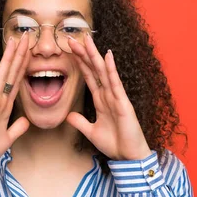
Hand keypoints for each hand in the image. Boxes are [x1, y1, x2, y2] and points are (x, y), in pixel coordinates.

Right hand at [0, 32, 30, 179]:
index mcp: (4, 106)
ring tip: (12, 41)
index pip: (17, 80)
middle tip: (27, 35)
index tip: (31, 49)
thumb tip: (26, 120)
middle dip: (19, 55)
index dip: (24, 64)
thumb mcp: (7, 138)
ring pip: (0, 78)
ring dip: (6, 59)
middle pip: (11, 73)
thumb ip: (16, 128)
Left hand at [66, 34, 151, 160]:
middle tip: (72, 38)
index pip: (89, 76)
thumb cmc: (115, 144)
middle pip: (94, 69)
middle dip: (83, 54)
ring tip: (86, 40)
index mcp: (101, 100)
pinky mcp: (123, 103)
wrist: (128, 157)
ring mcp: (116, 97)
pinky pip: (115, 83)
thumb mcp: (91, 132)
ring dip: (94, 56)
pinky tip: (107, 56)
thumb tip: (68, 116)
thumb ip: (80, 123)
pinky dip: (111, 69)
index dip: (80, 63)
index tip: (70, 50)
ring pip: (103, 72)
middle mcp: (108, 95)